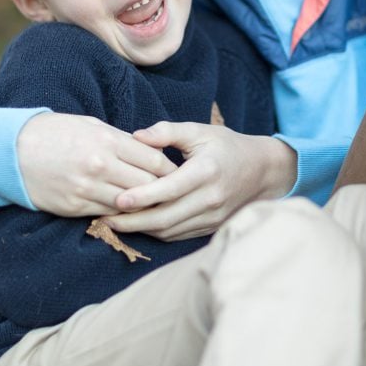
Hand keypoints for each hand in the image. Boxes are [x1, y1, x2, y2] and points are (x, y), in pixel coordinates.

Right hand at [17, 112, 176, 216]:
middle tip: (174, 194)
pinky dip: (121, 213)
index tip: (178, 175)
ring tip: (155, 206)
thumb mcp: (93, 125)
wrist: (13, 150)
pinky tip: (128, 211)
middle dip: (163, 191)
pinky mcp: (74, 207)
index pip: (155, 161)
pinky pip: (108, 214)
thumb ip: (124, 140)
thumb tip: (154, 153)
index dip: (171, 170)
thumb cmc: (58, 132)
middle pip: (148, 186)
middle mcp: (101, 166)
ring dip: (143, 206)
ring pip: (130, 205)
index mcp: (109, 141)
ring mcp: (87, 189)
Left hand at [108, 122, 297, 239]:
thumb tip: (136, 136)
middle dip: (133, 221)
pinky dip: (156, 232)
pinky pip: (178, 235)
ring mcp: (212, 217)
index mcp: (206, 171)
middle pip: (166, 217)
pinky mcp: (211, 227)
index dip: (143, 197)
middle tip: (104, 218)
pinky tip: (138, 225)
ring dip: (141, 230)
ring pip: (170, 230)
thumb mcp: (199, 131)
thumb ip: (167, 131)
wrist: (261, 171)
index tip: (117, 199)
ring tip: (114, 223)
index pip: (170, 189)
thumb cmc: (226, 146)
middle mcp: (210, 198)